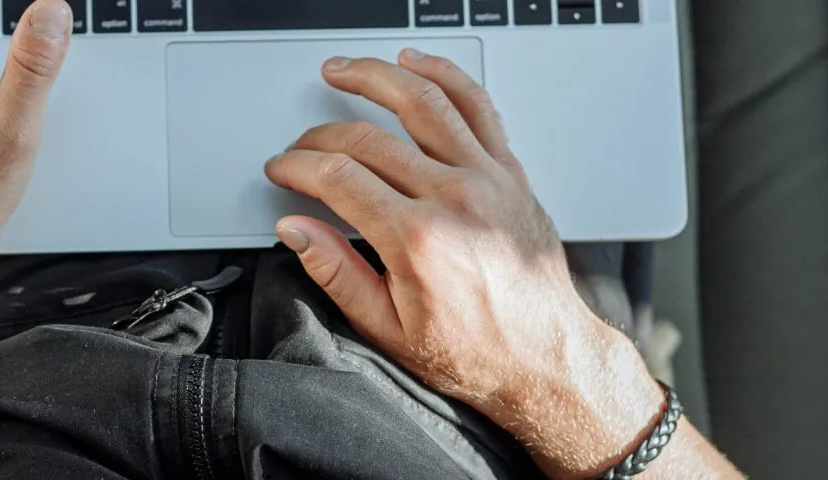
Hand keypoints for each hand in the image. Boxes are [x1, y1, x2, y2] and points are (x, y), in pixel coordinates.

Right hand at [266, 50, 663, 477]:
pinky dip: (445, 75)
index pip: (338, 177)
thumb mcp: (387, 327)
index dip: (298, 167)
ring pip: (423, 102)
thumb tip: (296, 230)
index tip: (283, 170)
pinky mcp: (510, 172)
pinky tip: (417, 64)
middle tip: (300, 146)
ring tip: (343, 70)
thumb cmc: (475, 351)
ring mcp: (487, 178)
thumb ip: (335, 271)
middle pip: (368, 139)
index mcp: (417, 239)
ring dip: (375, 77)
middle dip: (320, 135)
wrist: (544, 356)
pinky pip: (477, 106)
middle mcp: (455, 198)